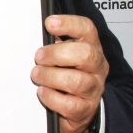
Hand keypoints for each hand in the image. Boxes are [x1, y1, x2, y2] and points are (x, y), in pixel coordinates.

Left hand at [31, 14, 108, 132]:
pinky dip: (52, 98)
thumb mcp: (63, 57)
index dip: (69, 24)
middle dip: (57, 54)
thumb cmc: (67, 76)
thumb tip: (36, 37)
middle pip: (85, 54)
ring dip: (51, 76)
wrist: (78, 109)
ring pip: (77, 81)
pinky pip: (70, 104)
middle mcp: (97, 67)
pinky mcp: (85, 109)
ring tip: (37, 75)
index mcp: (91, 48)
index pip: (87, 29)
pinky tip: (43, 92)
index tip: (49, 24)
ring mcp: (93, 89)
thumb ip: (54, 46)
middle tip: (39, 57)